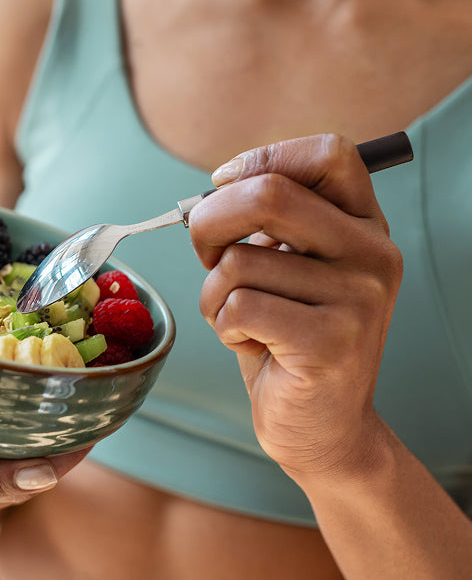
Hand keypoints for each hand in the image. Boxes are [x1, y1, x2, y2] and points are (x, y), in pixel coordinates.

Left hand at [189, 134, 402, 479]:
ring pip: (239, 261)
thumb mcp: (286, 266)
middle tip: (205, 254)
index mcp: (365, 225)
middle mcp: (373, 254)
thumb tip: (218, 186)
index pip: (329, 153)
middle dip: (208, 222)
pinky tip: (252, 345)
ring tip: (243, 320)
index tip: (223, 185)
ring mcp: (359, 298)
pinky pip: (237, 306)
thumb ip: (269, 221)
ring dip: (213, 293)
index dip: (263, 158)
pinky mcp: (332, 343)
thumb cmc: (286, 335)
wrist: (320, 427)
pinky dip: (222, 326)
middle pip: (268, 194)